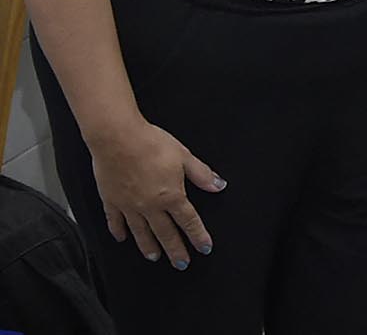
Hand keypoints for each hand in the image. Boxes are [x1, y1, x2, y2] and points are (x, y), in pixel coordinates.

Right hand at [89, 120, 224, 267]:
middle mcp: (150, 206)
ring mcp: (129, 206)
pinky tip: (121, 238)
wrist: (118, 139)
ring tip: (155, 257)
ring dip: (149, 246)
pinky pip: (115, 221)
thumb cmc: (152, 144)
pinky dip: (119, 231)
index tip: (204, 248)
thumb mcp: (184, 156)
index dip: (198, 236)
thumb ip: (201, 174)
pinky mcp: (111, 201)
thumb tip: (219, 185)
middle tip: (181, 264)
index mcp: (171, 196)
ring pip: (140, 233)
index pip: (189, 221)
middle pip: (165, 233)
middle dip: (175, 250)